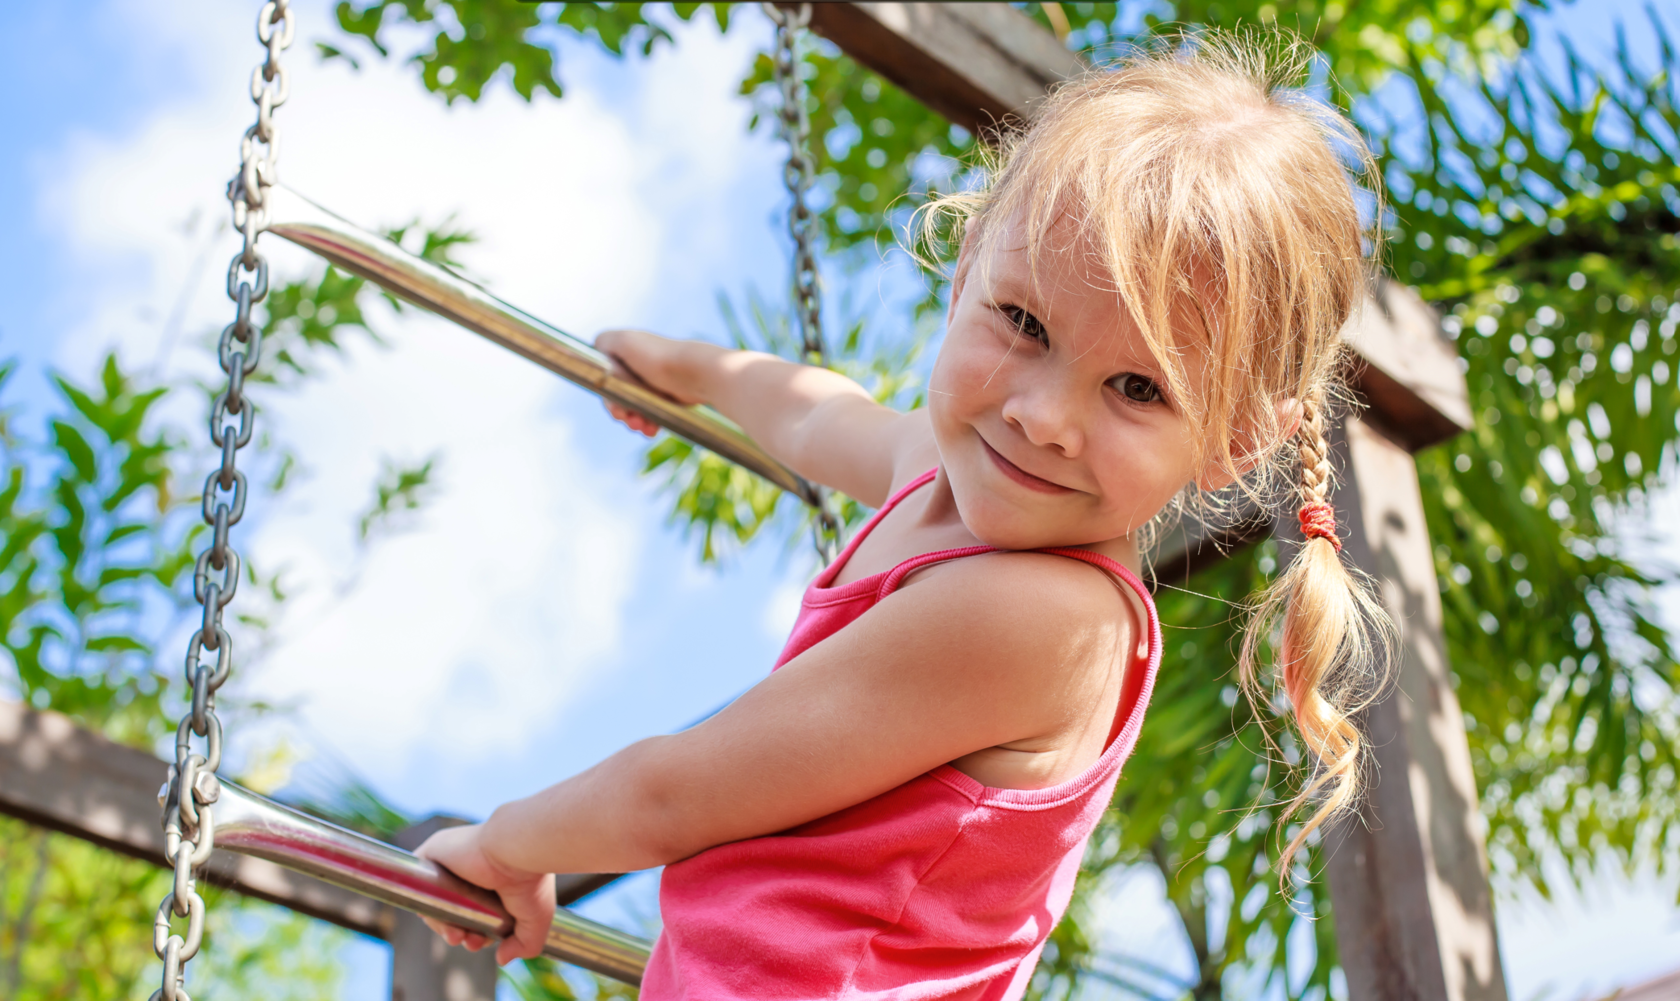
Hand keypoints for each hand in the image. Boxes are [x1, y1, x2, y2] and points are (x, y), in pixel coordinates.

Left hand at [414, 824, 555, 965]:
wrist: (518, 851)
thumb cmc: (531, 880)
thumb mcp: (536, 919)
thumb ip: (525, 943)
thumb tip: (502, 959)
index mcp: (495, 878)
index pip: (474, 911)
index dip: (474, 932)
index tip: (480, 942)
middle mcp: (471, 868)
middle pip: (452, 909)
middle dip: (458, 933)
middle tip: (469, 942)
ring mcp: (451, 860)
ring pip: (434, 902)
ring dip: (441, 926)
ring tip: (457, 936)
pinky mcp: (433, 852)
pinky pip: (415, 884)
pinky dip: (421, 902)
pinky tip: (439, 917)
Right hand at [595, 329, 705, 436]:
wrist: (697, 372)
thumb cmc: (658, 357)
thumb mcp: (624, 341)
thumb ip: (604, 342)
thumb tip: (597, 351)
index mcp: (627, 353)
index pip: (606, 378)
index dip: (607, 396)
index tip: (615, 407)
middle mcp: (639, 367)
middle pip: (619, 396)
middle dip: (621, 411)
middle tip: (628, 419)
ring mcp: (653, 383)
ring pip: (635, 408)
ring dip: (635, 421)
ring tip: (643, 427)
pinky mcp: (668, 398)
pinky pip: (652, 414)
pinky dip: (649, 423)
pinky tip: (652, 430)